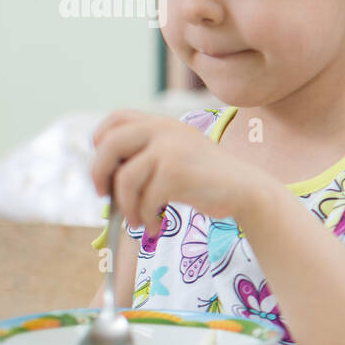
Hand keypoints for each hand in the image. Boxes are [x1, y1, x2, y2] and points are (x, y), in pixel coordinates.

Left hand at [91, 110, 273, 238]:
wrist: (245, 190)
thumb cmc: (207, 180)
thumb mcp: (176, 155)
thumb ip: (146, 156)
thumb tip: (104, 180)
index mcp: (162, 123)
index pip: (116, 119)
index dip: (100, 141)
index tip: (105, 167)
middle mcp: (164, 130)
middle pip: (110, 145)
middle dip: (99, 175)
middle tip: (105, 198)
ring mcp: (170, 149)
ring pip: (125, 180)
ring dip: (126, 207)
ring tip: (139, 221)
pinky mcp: (176, 172)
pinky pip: (144, 199)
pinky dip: (146, 218)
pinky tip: (156, 225)